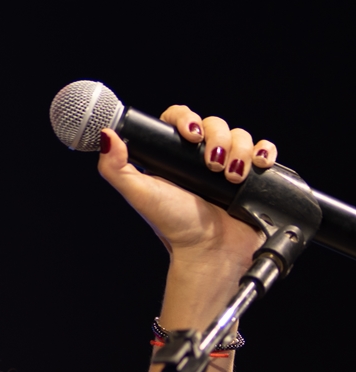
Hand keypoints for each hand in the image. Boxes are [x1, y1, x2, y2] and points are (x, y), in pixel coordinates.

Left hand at [96, 106, 274, 271]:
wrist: (210, 253)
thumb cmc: (174, 225)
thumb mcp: (139, 194)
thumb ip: (115, 168)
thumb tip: (107, 135)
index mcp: (174, 156)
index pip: (181, 118)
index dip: (187, 118)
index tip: (191, 135)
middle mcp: (201, 158)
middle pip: (215, 123)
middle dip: (217, 139)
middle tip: (212, 166)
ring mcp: (229, 166)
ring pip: (240, 135)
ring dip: (240, 150)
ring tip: (232, 178)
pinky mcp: (254, 178)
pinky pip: (265, 151)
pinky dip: (265, 151)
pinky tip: (259, 165)